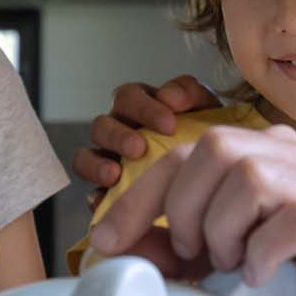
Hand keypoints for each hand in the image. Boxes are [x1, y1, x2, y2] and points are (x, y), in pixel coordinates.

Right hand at [73, 76, 218, 192]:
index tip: (169, 124)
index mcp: (138, 107)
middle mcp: (117, 132)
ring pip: (84, 158)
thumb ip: (190, 93)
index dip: (144, 108)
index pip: (127, 97)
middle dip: (118, 136)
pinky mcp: (107, 195)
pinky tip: (105, 202)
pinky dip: (95, 198)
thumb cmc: (204, 136)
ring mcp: (107, 163)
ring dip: (97, 165)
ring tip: (115, 174)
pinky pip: (90, 196)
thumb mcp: (205, 108)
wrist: (212, 175)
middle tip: (139, 148)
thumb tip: (169, 96)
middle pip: (101, 126)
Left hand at [88, 124, 295, 295]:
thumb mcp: (228, 266)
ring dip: (222, 231)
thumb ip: (178, 248)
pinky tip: (263, 277)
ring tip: (233, 265)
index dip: (139, 196)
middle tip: (194, 256)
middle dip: (183, 209)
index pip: (186, 152)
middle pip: (212, 148)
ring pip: (248, 177)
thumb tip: (117, 247)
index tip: (106, 242)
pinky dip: (260, 255)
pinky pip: (286, 220)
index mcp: (267, 155)